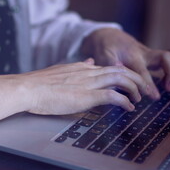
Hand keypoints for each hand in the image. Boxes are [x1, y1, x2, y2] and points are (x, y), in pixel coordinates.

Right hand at [0, 59, 150, 124]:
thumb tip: (88, 62)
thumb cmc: (38, 84)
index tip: (129, 81)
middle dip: (135, 79)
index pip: (109, 67)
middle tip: (141, 89)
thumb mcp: (60, 71)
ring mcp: (88, 83)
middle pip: (120, 70)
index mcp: (81, 68)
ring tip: (139, 98)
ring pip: (121, 79)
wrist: (28, 88)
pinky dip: (125, 101)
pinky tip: (129, 108)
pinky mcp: (87, 96)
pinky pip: (113, 96)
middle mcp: (88, 72)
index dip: (122, 74)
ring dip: (134, 89)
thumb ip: (76, 68)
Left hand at [81, 28, 169, 98]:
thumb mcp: (102, 55)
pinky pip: (168, 60)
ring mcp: (149, 54)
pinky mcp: (151, 56)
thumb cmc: (104, 48)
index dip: (149, 84)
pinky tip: (166, 83)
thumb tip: (119, 72)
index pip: (143, 71)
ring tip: (169, 87)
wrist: (107, 35)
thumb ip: (110, 65)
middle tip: (169, 88)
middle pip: (166, 58)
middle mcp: (144, 53)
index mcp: (132, 55)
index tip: (154, 96)